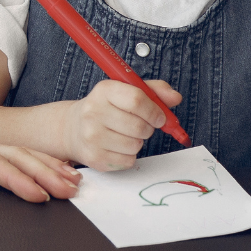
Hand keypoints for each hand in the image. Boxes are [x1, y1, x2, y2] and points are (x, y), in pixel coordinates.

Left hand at [0, 131, 79, 220]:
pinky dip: (35, 171)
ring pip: (13, 158)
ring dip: (43, 169)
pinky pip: (8, 166)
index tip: (33, 190)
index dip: (10, 174)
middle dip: (40, 170)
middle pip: (6, 155)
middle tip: (66, 188)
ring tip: (70, 182)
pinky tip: (54, 178)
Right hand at [60, 79, 182, 170]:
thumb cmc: (107, 108)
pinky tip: (117, 147)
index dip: (154, 111)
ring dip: (138, 142)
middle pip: (139, 126)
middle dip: (148, 129)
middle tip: (141, 126)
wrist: (74, 128)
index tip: (159, 117)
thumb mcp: (127, 92)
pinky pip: (128, 160)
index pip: (136, 100)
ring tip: (125, 135)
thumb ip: (154, 91)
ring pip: (135, 145)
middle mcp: (93, 112)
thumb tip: (175, 98)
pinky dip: (129, 156)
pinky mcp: (94, 157)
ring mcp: (91, 136)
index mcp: (104, 90)